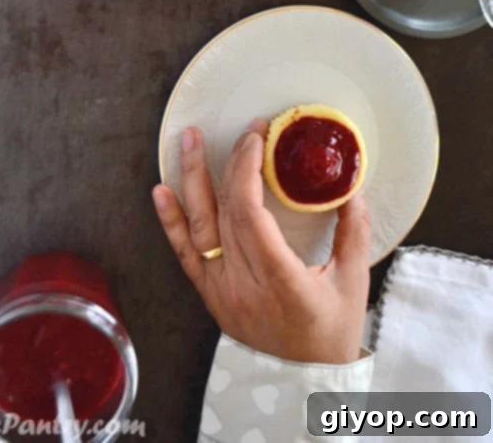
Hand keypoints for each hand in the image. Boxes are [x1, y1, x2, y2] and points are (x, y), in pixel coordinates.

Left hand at [152, 122, 370, 363]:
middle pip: (226, 211)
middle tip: (243, 132)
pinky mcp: (210, 293)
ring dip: (192, 178)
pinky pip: (184, 253)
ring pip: (199, 226)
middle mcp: (243, 285)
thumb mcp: (354, 284)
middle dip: (231, 163)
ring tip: (189, 141)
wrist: (303, 382)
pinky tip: (161, 192)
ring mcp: (221, 289)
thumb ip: (354, 232)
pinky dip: (170, 221)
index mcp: (281, 281)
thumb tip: (351, 187)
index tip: (257, 139)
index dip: (247, 170)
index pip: (251, 215)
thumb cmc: (330, 335)